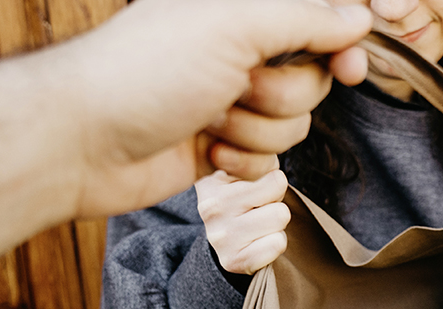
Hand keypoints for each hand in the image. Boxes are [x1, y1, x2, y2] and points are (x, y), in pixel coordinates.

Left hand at [67, 0, 371, 217]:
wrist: (84, 143)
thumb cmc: (145, 73)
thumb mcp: (232, 26)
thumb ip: (304, 18)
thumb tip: (358, 18)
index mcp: (239, 11)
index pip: (316, 23)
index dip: (341, 46)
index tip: (350, 67)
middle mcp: (237, 52)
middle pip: (312, 80)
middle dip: (282, 95)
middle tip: (238, 89)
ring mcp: (230, 100)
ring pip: (293, 124)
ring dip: (256, 131)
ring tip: (210, 122)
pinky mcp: (223, 146)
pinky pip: (269, 159)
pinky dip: (243, 161)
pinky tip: (207, 151)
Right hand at [196, 169, 290, 274]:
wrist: (231, 243)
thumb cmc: (247, 199)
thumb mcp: (250, 170)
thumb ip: (259, 160)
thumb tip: (272, 176)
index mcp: (212, 177)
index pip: (265, 165)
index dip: (272, 178)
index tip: (255, 186)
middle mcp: (209, 205)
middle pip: (277, 187)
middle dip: (275, 199)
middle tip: (259, 208)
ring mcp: (218, 235)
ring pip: (280, 215)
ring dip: (276, 222)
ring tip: (259, 223)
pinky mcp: (231, 261)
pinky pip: (277, 243)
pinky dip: (276, 243)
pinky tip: (259, 242)